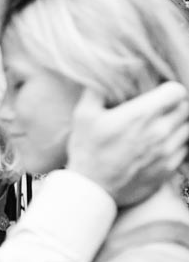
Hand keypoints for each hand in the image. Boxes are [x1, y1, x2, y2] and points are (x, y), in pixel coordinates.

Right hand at [67, 82, 188, 206]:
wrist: (92, 189)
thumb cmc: (86, 150)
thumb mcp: (83, 115)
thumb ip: (98, 89)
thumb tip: (108, 72)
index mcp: (141, 115)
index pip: (177, 91)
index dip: (169, 89)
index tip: (158, 93)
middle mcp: (160, 132)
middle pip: (186, 109)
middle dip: (175, 106)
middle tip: (159, 108)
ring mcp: (167, 152)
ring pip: (188, 129)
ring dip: (177, 125)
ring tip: (159, 127)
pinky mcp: (168, 169)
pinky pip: (185, 150)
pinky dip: (177, 144)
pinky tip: (159, 145)